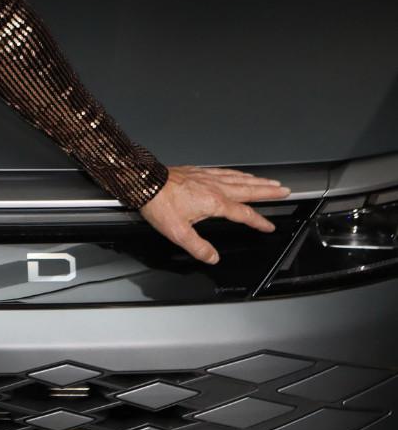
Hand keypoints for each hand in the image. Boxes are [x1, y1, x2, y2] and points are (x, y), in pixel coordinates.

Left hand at [139, 165, 290, 264]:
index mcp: (214, 202)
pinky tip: (239, 174)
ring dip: (256, 181)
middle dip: (268, 191)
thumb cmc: (159, 204)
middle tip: (284, 190)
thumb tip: (212, 258)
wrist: (144, 182)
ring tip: (269, 182)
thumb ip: (198, 247)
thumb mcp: (178, 233)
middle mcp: (214, 187)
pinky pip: (225, 172)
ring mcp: (207, 177)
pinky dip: (238, 173)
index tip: (269, 226)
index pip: (243, 213)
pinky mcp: (199, 172)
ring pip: (238, 178)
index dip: (258, 221)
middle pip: (248, 189)